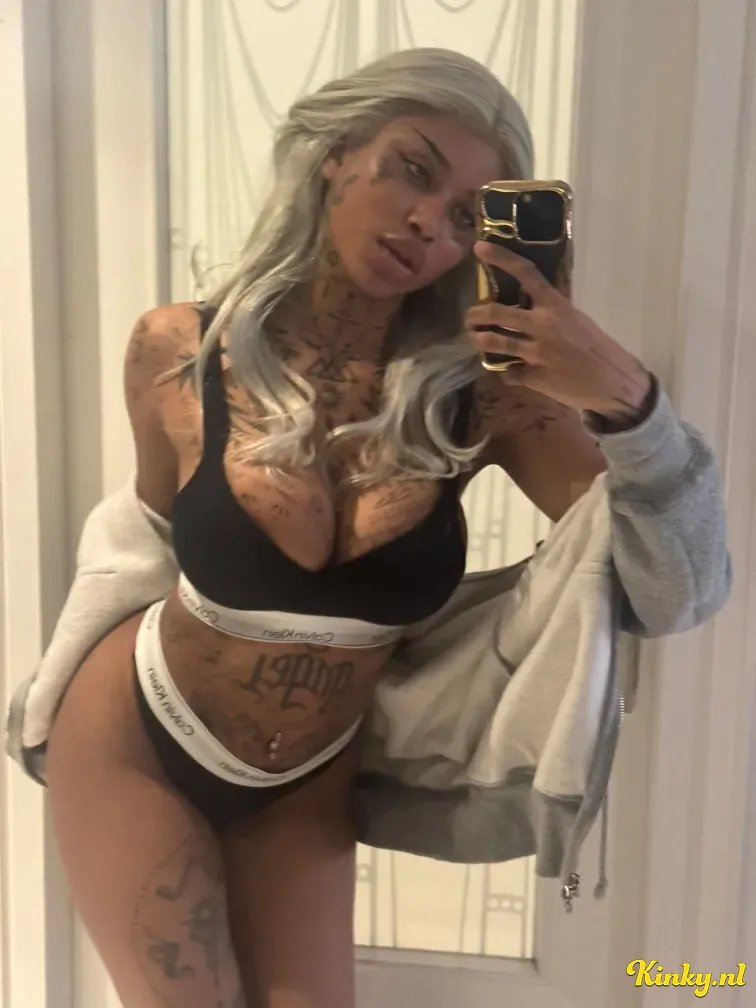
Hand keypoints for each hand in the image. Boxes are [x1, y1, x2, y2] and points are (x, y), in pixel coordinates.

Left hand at [465, 241, 652, 425]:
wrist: (614, 382)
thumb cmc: (597, 348)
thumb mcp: (577, 319)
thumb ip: (551, 311)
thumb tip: (529, 304)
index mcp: (556, 305)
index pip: (526, 274)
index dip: (500, 258)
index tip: (479, 248)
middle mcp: (543, 325)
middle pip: (497, 312)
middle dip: (475, 314)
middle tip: (470, 318)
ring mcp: (537, 352)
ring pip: (495, 342)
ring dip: (480, 340)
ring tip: (476, 339)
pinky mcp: (535, 377)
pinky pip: (509, 373)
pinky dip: (507, 373)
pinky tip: (511, 373)